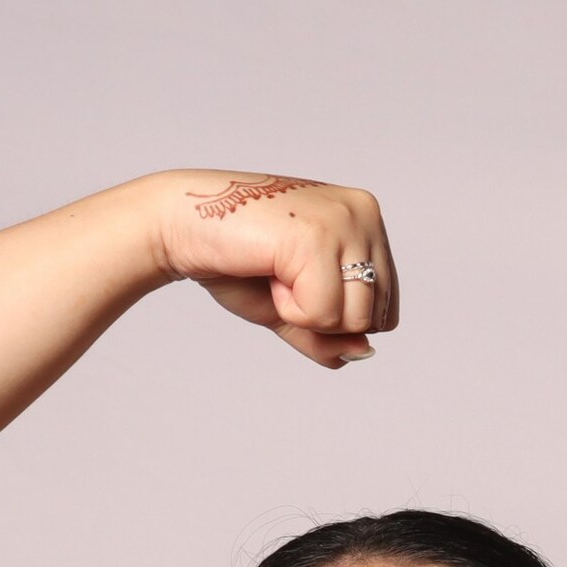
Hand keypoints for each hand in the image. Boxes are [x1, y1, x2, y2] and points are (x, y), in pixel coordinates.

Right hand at [138, 171, 397, 367]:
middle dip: (324, 317)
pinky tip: (268, 270)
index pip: (386, 310)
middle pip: (376, 318)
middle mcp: (364, 213)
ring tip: (275, 271)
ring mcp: (344, 221)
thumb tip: (365, 353)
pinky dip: (288, 307)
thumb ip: (332, 335)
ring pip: (356, 319)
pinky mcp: (318, 235)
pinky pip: (324, 312)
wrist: (180, 226)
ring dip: (305, 312)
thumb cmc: (236, 261)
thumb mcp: (293, 309)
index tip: (296, 280)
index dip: (336, 317)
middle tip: (282, 277)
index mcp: (368, 223)